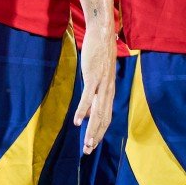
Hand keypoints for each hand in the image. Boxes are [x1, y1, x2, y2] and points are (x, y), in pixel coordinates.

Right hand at [73, 18, 116, 153]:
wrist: (103, 33)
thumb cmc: (99, 52)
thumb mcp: (98, 74)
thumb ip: (95, 92)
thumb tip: (87, 111)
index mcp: (109, 90)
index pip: (106, 117)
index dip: (99, 132)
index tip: (91, 145)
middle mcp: (108, 90)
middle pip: (103, 119)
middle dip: (95, 137)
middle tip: (87, 151)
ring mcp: (101, 84)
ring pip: (97, 112)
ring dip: (90, 130)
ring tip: (85, 143)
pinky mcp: (93, 76)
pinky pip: (87, 98)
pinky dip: (82, 111)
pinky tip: (76, 122)